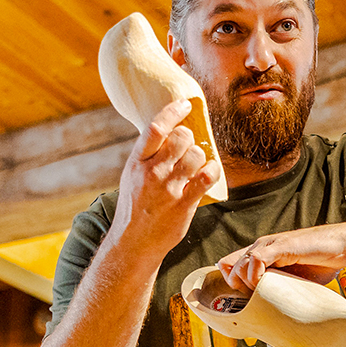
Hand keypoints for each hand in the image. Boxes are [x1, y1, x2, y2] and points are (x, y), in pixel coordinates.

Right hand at [112, 99, 221, 257]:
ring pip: (196, 155)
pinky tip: (210, 171)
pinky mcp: (184, 204)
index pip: (156, 128)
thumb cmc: (135, 206)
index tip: (184, 105)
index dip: (173, 112)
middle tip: (188, 144)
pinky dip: (213, 170)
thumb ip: (148, 155)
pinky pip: (207, 177)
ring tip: (195, 164)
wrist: (134, 241)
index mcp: (137, 162)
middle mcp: (152, 173)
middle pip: (181, 138)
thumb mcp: (132, 175)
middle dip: (190, 136)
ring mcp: (169, 189)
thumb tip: (168, 131)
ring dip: (200, 155)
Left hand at [218, 226, 345, 291]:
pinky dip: (256, 276)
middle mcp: (261, 246)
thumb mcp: (293, 280)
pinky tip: (267, 285)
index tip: (243, 300)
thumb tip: (273, 318)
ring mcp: (270, 245)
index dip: (231, 283)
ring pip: (240, 265)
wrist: (344, 245)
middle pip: (230, 268)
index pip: (229, 265)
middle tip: (255, 301)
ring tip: (264, 295)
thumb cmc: (321, 263)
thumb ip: (279, 290)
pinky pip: (257, 259)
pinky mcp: (281, 246)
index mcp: (262, 253)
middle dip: (237, 288)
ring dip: (247, 284)